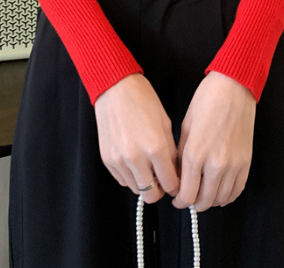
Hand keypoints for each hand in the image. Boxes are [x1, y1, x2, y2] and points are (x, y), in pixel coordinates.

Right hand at [94, 73, 179, 204]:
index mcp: (155, 148)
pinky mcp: (107, 159)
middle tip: (162, 179)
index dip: (176, 186)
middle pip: (151, 195)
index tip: (176, 182)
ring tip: (147, 167)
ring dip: (144, 183)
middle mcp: (136, 158)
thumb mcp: (165, 122)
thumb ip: (171, 151)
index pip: (170, 184)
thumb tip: (174, 171)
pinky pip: (122, 179)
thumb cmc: (142, 99)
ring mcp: (119, 160)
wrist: (115, 88)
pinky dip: (130, 176)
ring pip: (136, 189)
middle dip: (160, 190)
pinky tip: (134, 161)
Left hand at [172, 71, 256, 211]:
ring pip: (221, 199)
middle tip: (188, 199)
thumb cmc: (207, 101)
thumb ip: (182, 155)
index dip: (180, 201)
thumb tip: (180, 176)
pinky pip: (237, 190)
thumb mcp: (185, 126)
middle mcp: (215, 164)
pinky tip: (220, 193)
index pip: (187, 194)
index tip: (177, 199)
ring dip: (210, 201)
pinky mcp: (246, 162)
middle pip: (204, 201)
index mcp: (196, 154)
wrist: (233, 88)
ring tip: (203, 195)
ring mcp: (233, 164)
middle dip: (194, 203)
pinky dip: (227, 196)